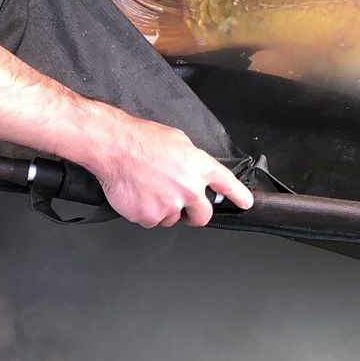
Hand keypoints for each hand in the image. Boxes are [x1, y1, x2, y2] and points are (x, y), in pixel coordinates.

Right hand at [80, 109, 253, 227]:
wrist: (114, 147)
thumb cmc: (141, 139)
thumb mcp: (177, 141)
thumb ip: (191, 160)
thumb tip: (193, 170)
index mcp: (198, 166)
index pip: (226, 184)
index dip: (238, 195)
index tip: (245, 203)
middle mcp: (189, 188)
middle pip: (203, 215)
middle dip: (195, 213)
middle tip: (182, 204)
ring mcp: (170, 205)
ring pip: (173, 219)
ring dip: (165, 209)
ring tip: (149, 188)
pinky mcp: (151, 217)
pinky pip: (152, 221)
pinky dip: (146, 212)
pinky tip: (138, 194)